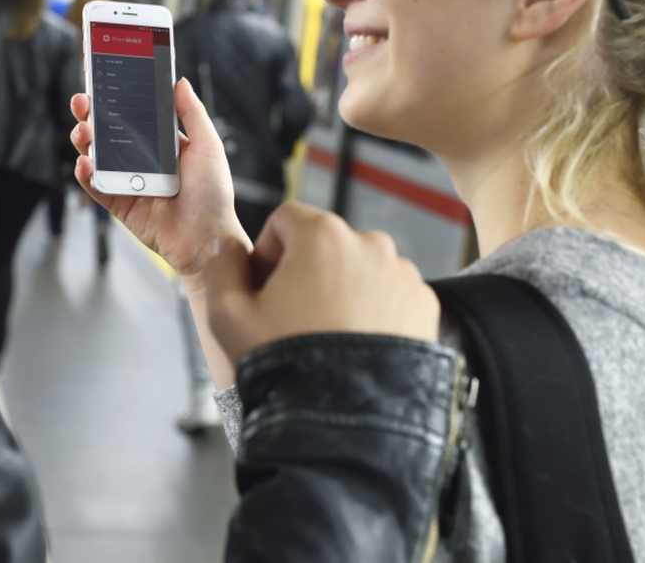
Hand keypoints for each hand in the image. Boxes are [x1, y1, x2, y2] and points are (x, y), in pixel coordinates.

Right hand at [70, 78, 249, 289]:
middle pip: (109, 132)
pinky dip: (86, 173)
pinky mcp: (118, 204)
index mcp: (163, 144)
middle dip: (91, 114)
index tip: (103, 79)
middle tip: (83, 102)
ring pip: (97, 156)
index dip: (117, 98)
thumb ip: (192, 113)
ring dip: (85, 139)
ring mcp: (128, 181)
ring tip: (84, 130)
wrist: (207, 239)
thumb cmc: (213, 196)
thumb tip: (179, 81)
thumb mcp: (208, 146)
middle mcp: (143, 160)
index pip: (134, 114)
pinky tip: (85, 162)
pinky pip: (95, 186)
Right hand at [204, 202, 440, 363]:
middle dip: (306, 274)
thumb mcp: (228, 316)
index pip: (286, 220)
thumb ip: (220, 267)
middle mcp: (371, 245)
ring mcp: (403, 276)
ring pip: (360, 272)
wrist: (346, 424)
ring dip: (342, 293)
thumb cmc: (289, 366)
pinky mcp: (424, 307)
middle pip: (326, 246)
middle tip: (291, 320)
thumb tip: (227, 248)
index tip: (263, 289)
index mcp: (323, 235)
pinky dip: (373, 314)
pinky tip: (355, 347)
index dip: (267, 253)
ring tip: (326, 338)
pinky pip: (390, 298)